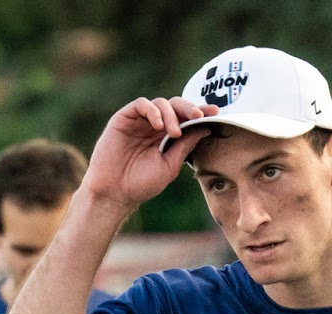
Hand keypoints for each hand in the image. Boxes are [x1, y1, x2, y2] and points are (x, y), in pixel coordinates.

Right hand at [82, 97, 218, 210]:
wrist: (115, 193)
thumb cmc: (141, 184)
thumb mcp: (170, 165)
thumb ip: (185, 146)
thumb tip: (206, 127)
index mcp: (166, 137)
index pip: (186, 119)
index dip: (201, 113)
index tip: (216, 113)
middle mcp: (154, 126)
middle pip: (176, 106)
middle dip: (190, 108)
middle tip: (199, 115)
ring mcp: (139, 121)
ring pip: (161, 103)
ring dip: (172, 114)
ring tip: (175, 132)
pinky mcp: (124, 118)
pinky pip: (141, 104)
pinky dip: (153, 111)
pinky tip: (159, 126)